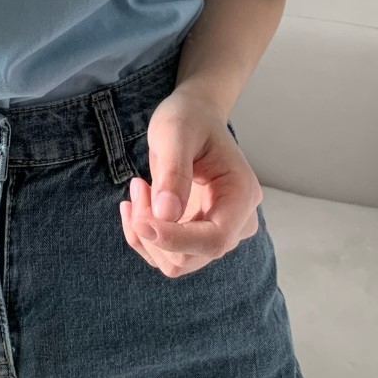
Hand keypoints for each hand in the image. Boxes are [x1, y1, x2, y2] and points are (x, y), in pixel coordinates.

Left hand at [118, 86, 262, 277]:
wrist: (195, 116)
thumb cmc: (189, 118)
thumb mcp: (175, 132)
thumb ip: (173, 171)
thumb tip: (166, 214)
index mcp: (241, 194)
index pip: (214, 239)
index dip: (175, 240)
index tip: (139, 220)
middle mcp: (236, 220)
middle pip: (191, 256)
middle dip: (153, 230)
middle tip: (137, 186)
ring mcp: (218, 230)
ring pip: (175, 261)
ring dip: (145, 232)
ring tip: (137, 187)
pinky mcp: (198, 234)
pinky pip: (166, 253)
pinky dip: (143, 235)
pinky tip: (136, 202)